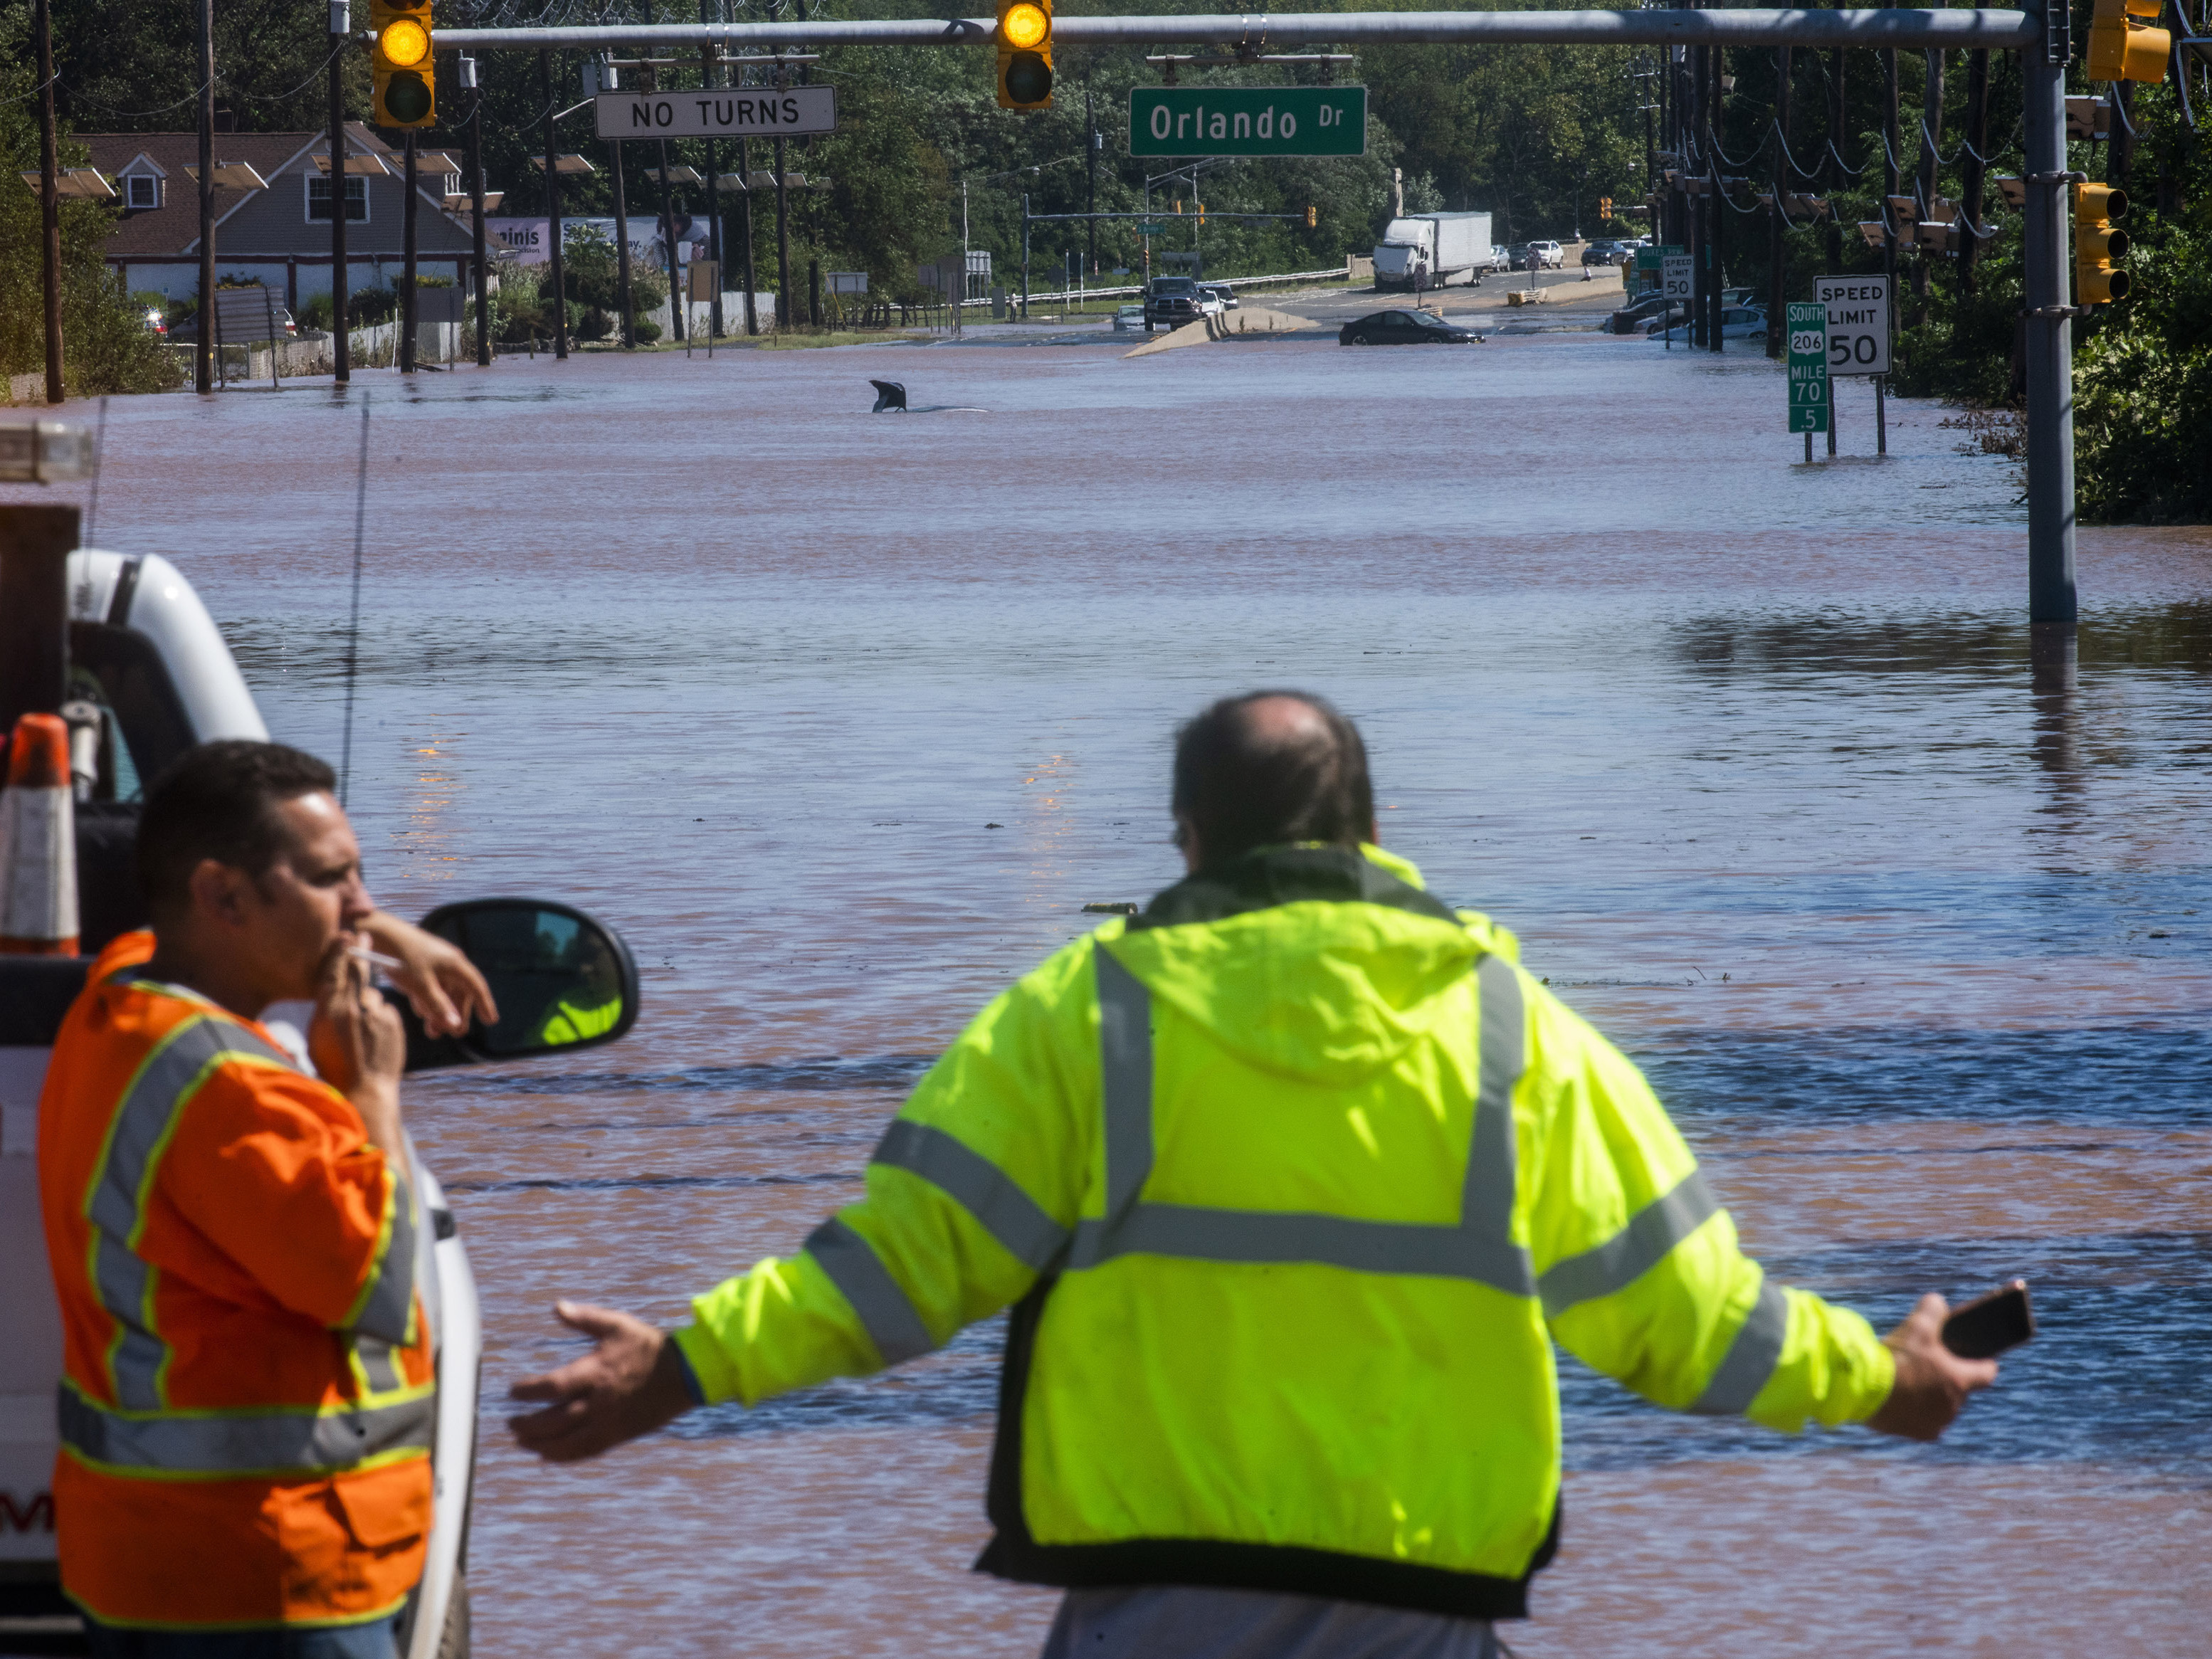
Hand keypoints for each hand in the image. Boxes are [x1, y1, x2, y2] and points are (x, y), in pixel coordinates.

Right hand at [307, 937, 405, 1103]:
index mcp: (329, 1011)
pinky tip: (376, 1038)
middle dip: (361, 955)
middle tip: (367, 936)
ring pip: (373, 997)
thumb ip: (326, 1011)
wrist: (365, 1091)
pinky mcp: (394, 1021)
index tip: (346, 933)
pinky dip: (381, 1019)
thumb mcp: (317, 1038)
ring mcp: (377, 1013)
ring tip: (363, 1033)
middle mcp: (354, 1007)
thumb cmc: (334, 1069)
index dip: (341, 950)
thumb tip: (331, 993)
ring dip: (369, 1007)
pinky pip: (386, 1011)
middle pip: (358, 972)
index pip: (334, 972)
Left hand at [361, 911, 498, 1038]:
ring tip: (433, 1031)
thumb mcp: (422, 986)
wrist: (380, 935)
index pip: (477, 986)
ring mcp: (435, 964)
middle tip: (455, 1034)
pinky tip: (421, 1013)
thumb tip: (455, 1026)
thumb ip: (439, 1007)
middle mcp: (449, 963)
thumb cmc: (403, 958)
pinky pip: (431, 987)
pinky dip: (428, 1002)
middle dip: (456, 1014)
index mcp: (455, 964)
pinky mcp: (421, 965)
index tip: (490, 1021)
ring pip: (443, 992)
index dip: (485, 1004)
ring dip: (440, 1012)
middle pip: (460, 993)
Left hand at [508, 1301, 696, 1461]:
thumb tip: (557, 1306)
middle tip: (511, 1423)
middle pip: (553, 1421)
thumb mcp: (618, 1325)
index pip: (552, 1387)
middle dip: (527, 1424)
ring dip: (539, 1444)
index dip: (527, 1392)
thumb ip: (586, 1317)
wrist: (685, 1374)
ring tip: (521, 1442)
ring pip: (565, 1442)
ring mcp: (608, 1423)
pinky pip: (585, 1452)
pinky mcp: (618, 1436)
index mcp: (596, 1372)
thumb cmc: (649, 1346)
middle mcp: (599, 1402)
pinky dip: (563, 1457)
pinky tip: (548, 1456)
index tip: (512, 1391)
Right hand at [1867, 1293, 1998, 1441]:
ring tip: (1907, 1382)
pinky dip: (1916, 1412)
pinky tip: (1900, 1399)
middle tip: (1924, 1364)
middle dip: (1946, 1377)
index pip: (1988, 1372)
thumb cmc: (1896, 1357)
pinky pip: (1924, 1421)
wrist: (1865, 1388)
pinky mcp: (1918, 1434)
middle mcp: (1953, 1405)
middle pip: (1959, 1389)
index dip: (1983, 1363)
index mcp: (1960, 1380)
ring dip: (1930, 1396)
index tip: (1976, 1359)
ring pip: (1941, 1406)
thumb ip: (1933, 1309)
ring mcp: (1937, 1422)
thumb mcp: (1917, 1324)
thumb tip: (1938, 1303)